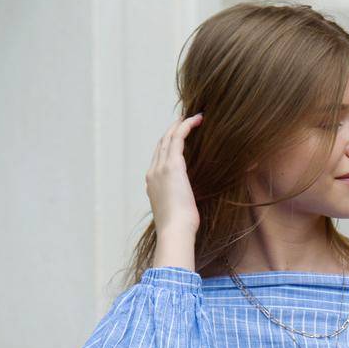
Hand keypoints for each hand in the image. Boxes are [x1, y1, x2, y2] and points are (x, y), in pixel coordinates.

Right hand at [146, 113, 202, 247]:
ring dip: (180, 124)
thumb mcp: (176, 213)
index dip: (167, 145)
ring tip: (193, 117)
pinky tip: (196, 120)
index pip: (158, 158)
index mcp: (152, 184)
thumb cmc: (179, 229)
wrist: (175, 230)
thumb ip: (178, 203)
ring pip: (168, 137)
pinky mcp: (172, 165)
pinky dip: (186, 126)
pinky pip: (178, 138)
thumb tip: (188, 206)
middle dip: (172, 131)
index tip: (178, 138)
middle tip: (184, 121)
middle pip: (161, 144)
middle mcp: (153, 172)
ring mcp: (160, 168)